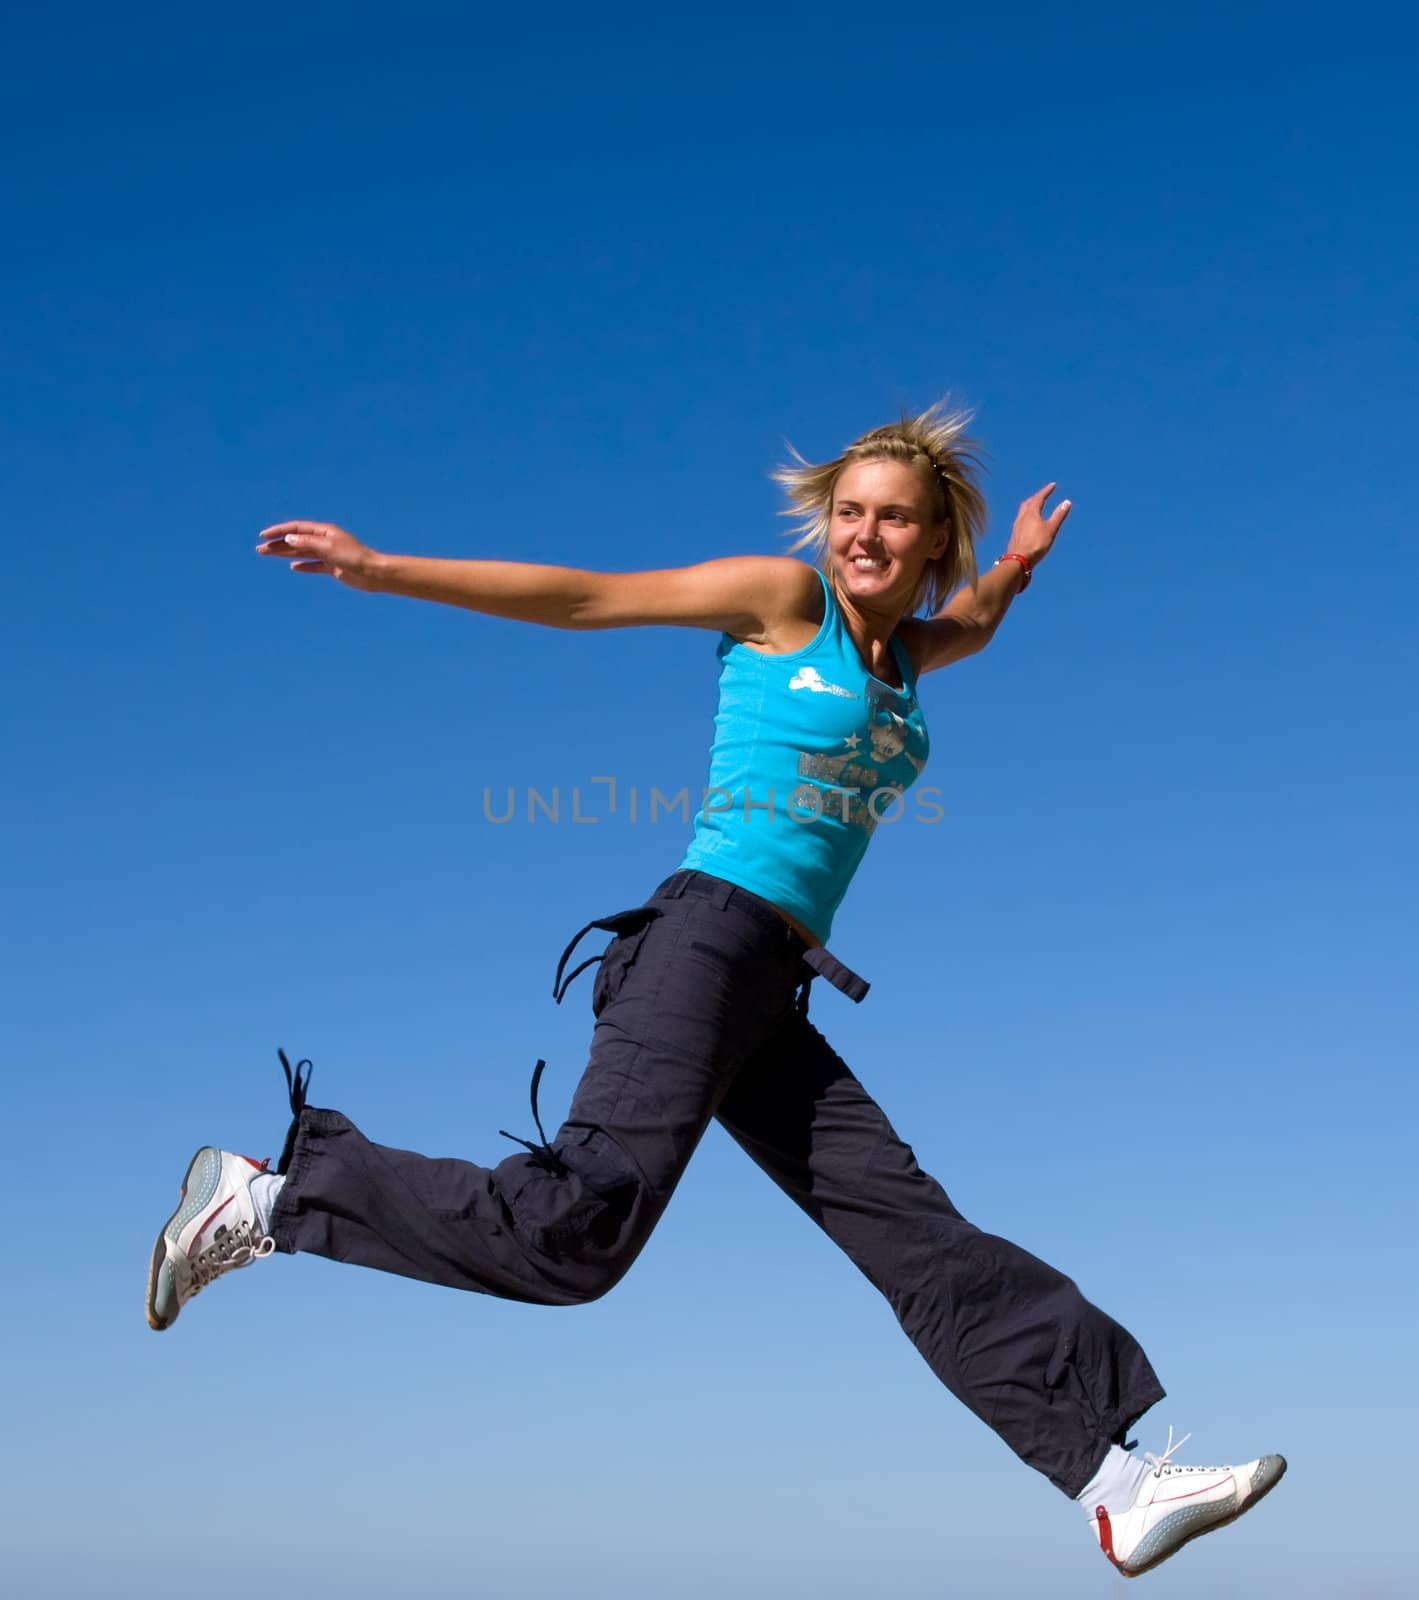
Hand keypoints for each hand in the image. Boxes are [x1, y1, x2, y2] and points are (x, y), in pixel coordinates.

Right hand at [256, 521, 382, 590]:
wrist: (373, 574)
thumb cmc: (354, 557)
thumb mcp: (328, 548)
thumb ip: (307, 544)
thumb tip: (288, 539)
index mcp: (324, 531)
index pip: (296, 529)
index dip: (279, 531)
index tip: (263, 535)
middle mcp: (325, 540)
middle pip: (297, 541)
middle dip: (278, 544)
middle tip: (260, 550)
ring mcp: (329, 554)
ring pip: (302, 552)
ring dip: (285, 554)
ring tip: (268, 555)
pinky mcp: (333, 567)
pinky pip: (314, 565)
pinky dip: (304, 565)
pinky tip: (293, 567)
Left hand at [1006, 484, 1071, 568]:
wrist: (1018, 560)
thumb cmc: (1036, 545)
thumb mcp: (1051, 529)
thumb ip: (1058, 515)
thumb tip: (1067, 502)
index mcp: (1031, 514)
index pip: (1039, 498)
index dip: (1046, 490)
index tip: (1053, 485)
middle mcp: (1022, 517)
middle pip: (1028, 503)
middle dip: (1036, 497)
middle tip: (1043, 494)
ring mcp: (1016, 526)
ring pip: (1022, 511)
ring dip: (1030, 506)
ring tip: (1035, 506)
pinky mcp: (1014, 535)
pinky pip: (1020, 520)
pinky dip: (1026, 516)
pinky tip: (1027, 523)